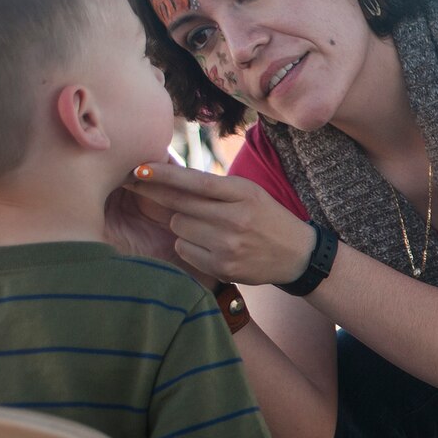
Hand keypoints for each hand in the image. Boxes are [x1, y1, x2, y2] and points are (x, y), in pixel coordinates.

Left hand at [125, 162, 313, 287]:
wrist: (298, 255)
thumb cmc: (267, 218)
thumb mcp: (249, 193)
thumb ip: (214, 187)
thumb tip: (166, 176)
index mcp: (243, 194)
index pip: (196, 182)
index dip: (164, 175)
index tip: (138, 169)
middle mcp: (236, 219)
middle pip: (179, 206)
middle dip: (166, 200)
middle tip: (155, 194)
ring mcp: (229, 246)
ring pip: (179, 228)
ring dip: (183, 225)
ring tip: (207, 227)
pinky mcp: (224, 268)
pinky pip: (185, 250)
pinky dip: (190, 245)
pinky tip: (211, 245)